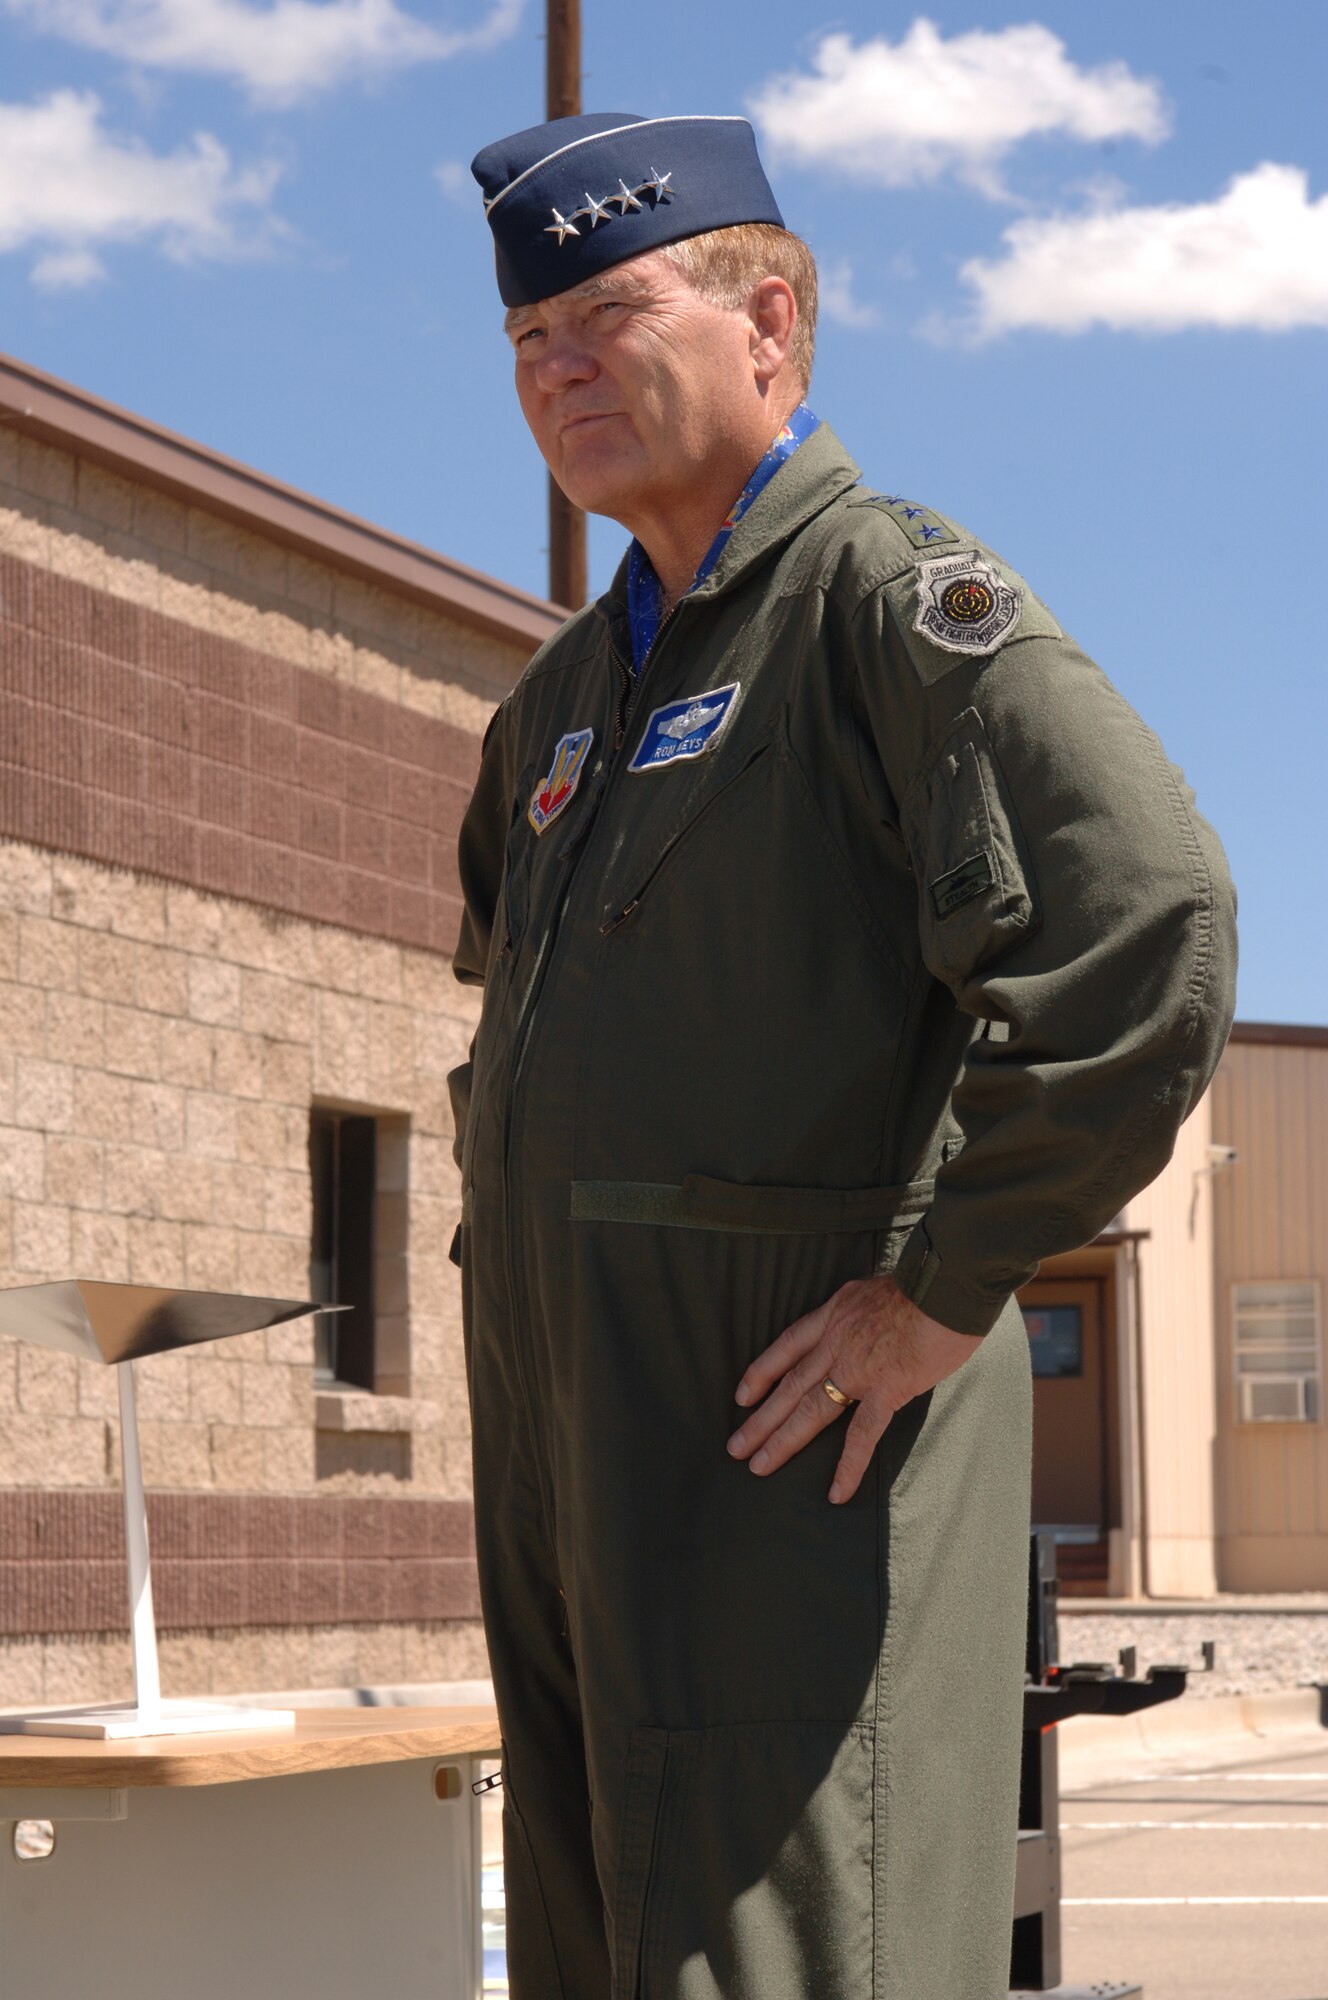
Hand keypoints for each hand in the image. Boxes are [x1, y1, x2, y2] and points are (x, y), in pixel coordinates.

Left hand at [726, 1275, 982, 1503]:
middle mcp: (836, 1343)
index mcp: (834, 1315)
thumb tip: (862, 1317)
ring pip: (812, 1410)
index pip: (788, 1346)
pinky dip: (848, 1466)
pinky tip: (836, 1493)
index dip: (762, 1372)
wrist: (946, 1285)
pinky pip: (862, 1435)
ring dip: (783, 1441)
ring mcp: (858, 1369)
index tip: (742, 1395)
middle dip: (760, 1419)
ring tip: (758, 1466)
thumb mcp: (875, 1286)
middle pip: (790, 1386)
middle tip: (735, 1447)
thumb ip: (861, 1308)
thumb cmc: (925, 1282)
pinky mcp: (887, 1390)